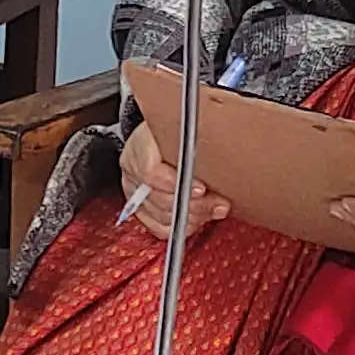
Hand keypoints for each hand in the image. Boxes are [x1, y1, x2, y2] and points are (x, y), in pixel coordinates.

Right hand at [112, 117, 226, 244]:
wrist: (163, 135)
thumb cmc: (178, 129)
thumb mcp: (187, 125)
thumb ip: (197, 137)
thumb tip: (221, 148)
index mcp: (140, 146)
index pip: (150, 172)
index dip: (178, 184)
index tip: (202, 188)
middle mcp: (134, 172)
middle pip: (160, 199)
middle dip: (195, 204)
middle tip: (218, 202)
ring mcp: (135, 193)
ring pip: (162, 217)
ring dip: (194, 216)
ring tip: (214, 207)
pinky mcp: (142, 211)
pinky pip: (161, 229)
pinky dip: (183, 226)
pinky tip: (199, 217)